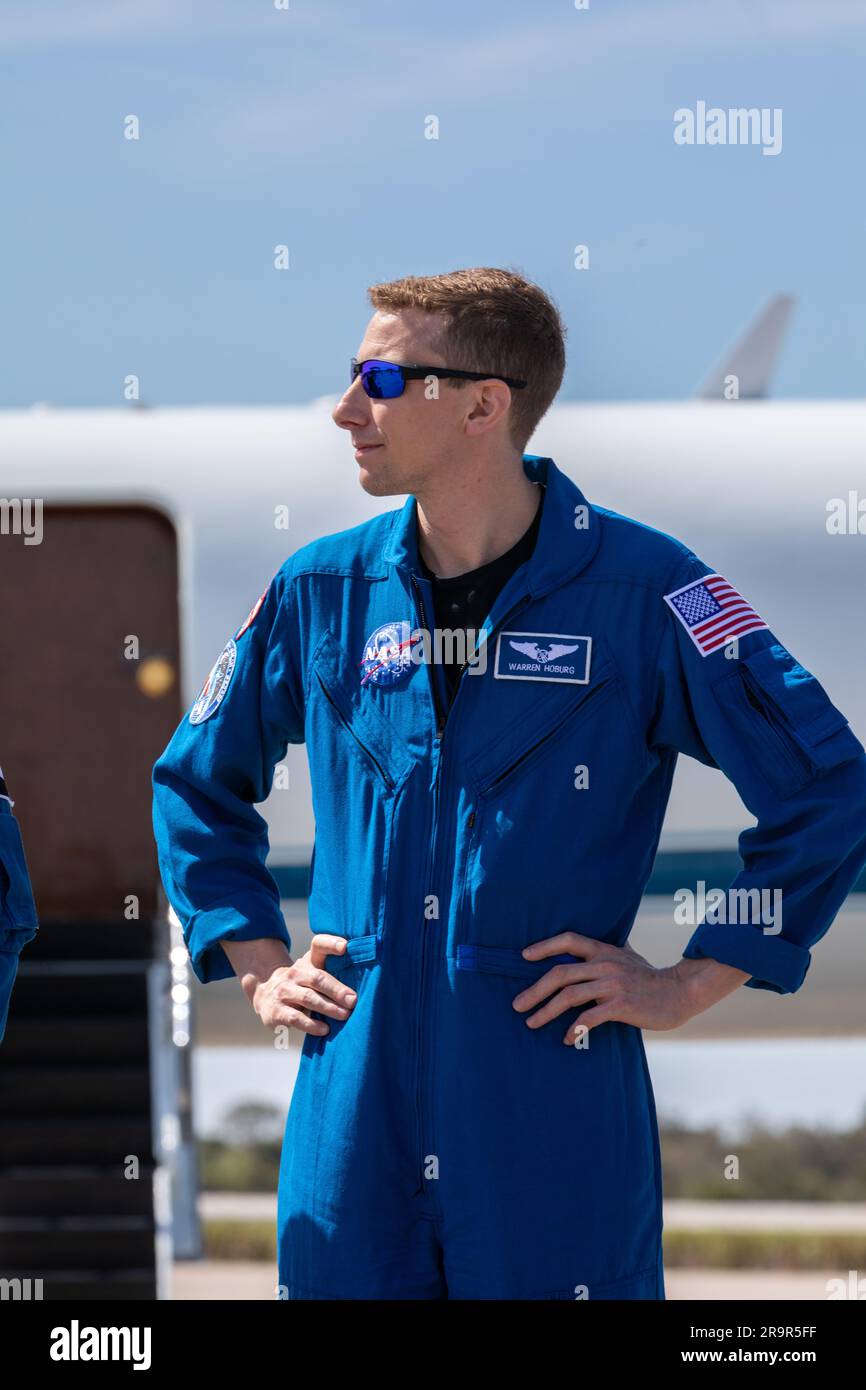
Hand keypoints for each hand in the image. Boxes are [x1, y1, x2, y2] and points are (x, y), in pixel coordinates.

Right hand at [249, 933, 358, 1037]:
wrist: (264, 994)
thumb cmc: (301, 984)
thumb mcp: (312, 972)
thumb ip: (333, 973)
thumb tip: (368, 983)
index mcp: (308, 961)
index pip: (318, 945)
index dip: (331, 943)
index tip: (345, 947)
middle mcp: (295, 973)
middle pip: (317, 977)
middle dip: (337, 989)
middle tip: (353, 1000)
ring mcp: (284, 991)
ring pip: (308, 998)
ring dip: (328, 1008)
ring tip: (344, 1015)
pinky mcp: (276, 1011)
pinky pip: (296, 1018)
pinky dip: (311, 1025)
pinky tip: (324, 1029)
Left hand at [513, 932, 699, 1041]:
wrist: (680, 992)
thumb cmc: (651, 976)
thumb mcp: (628, 955)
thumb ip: (609, 948)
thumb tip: (596, 941)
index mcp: (603, 950)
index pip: (568, 940)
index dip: (544, 946)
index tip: (523, 957)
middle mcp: (604, 964)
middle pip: (560, 973)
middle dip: (534, 990)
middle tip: (517, 1005)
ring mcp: (612, 985)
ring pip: (569, 996)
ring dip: (546, 1011)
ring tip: (531, 1023)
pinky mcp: (621, 1005)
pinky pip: (589, 1018)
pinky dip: (574, 1030)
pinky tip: (566, 1039)